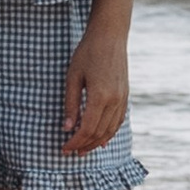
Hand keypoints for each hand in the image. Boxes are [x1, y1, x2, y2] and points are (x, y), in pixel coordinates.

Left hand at [59, 19, 129, 156]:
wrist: (110, 36)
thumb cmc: (87, 53)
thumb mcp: (72, 77)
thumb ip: (70, 104)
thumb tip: (66, 128)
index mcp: (100, 96)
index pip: (87, 129)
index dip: (75, 142)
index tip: (64, 148)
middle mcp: (114, 101)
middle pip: (99, 133)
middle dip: (84, 145)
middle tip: (71, 152)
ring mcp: (122, 99)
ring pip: (110, 130)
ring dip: (96, 142)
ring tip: (84, 149)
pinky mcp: (125, 96)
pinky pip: (118, 121)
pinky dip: (109, 133)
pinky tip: (102, 139)